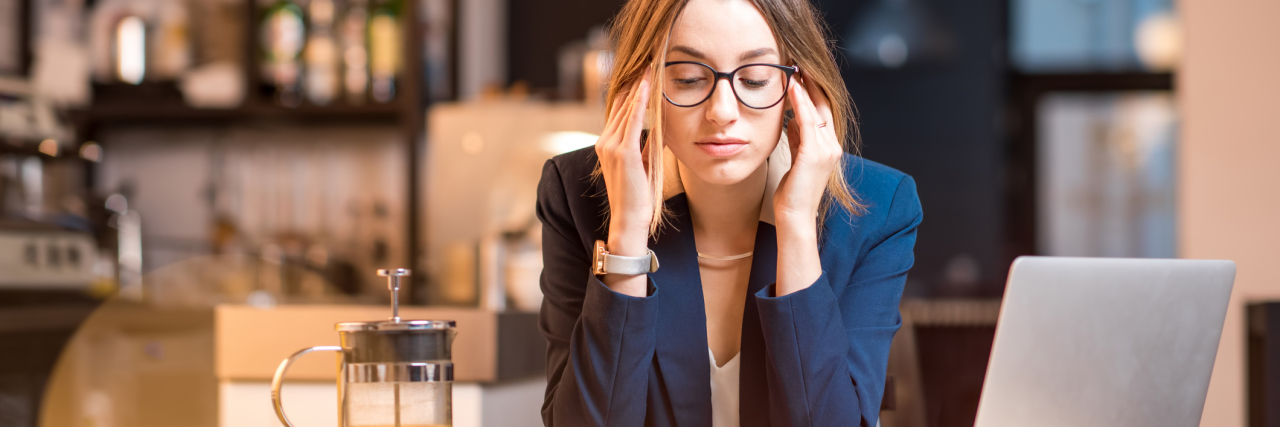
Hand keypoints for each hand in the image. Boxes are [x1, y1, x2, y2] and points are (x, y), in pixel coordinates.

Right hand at [595, 73, 653, 256]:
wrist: (630, 219)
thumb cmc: (638, 196)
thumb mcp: (644, 163)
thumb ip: (647, 145)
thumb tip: (660, 131)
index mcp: (607, 144)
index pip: (620, 109)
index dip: (632, 89)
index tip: (644, 70)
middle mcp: (604, 141)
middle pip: (621, 103)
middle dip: (635, 81)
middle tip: (649, 58)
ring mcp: (610, 146)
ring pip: (626, 108)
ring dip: (639, 85)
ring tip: (650, 65)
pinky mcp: (622, 152)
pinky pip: (632, 120)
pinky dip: (640, 102)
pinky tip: (647, 86)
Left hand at [772, 72, 839, 295]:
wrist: (795, 217)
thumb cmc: (792, 193)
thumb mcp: (795, 159)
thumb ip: (797, 139)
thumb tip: (791, 120)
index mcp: (828, 147)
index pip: (822, 112)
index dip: (812, 92)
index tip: (801, 73)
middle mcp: (832, 146)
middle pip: (823, 106)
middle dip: (812, 84)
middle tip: (798, 62)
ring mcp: (827, 150)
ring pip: (817, 110)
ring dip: (805, 88)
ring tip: (795, 69)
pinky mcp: (815, 154)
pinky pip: (807, 121)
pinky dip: (800, 103)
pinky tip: (792, 88)